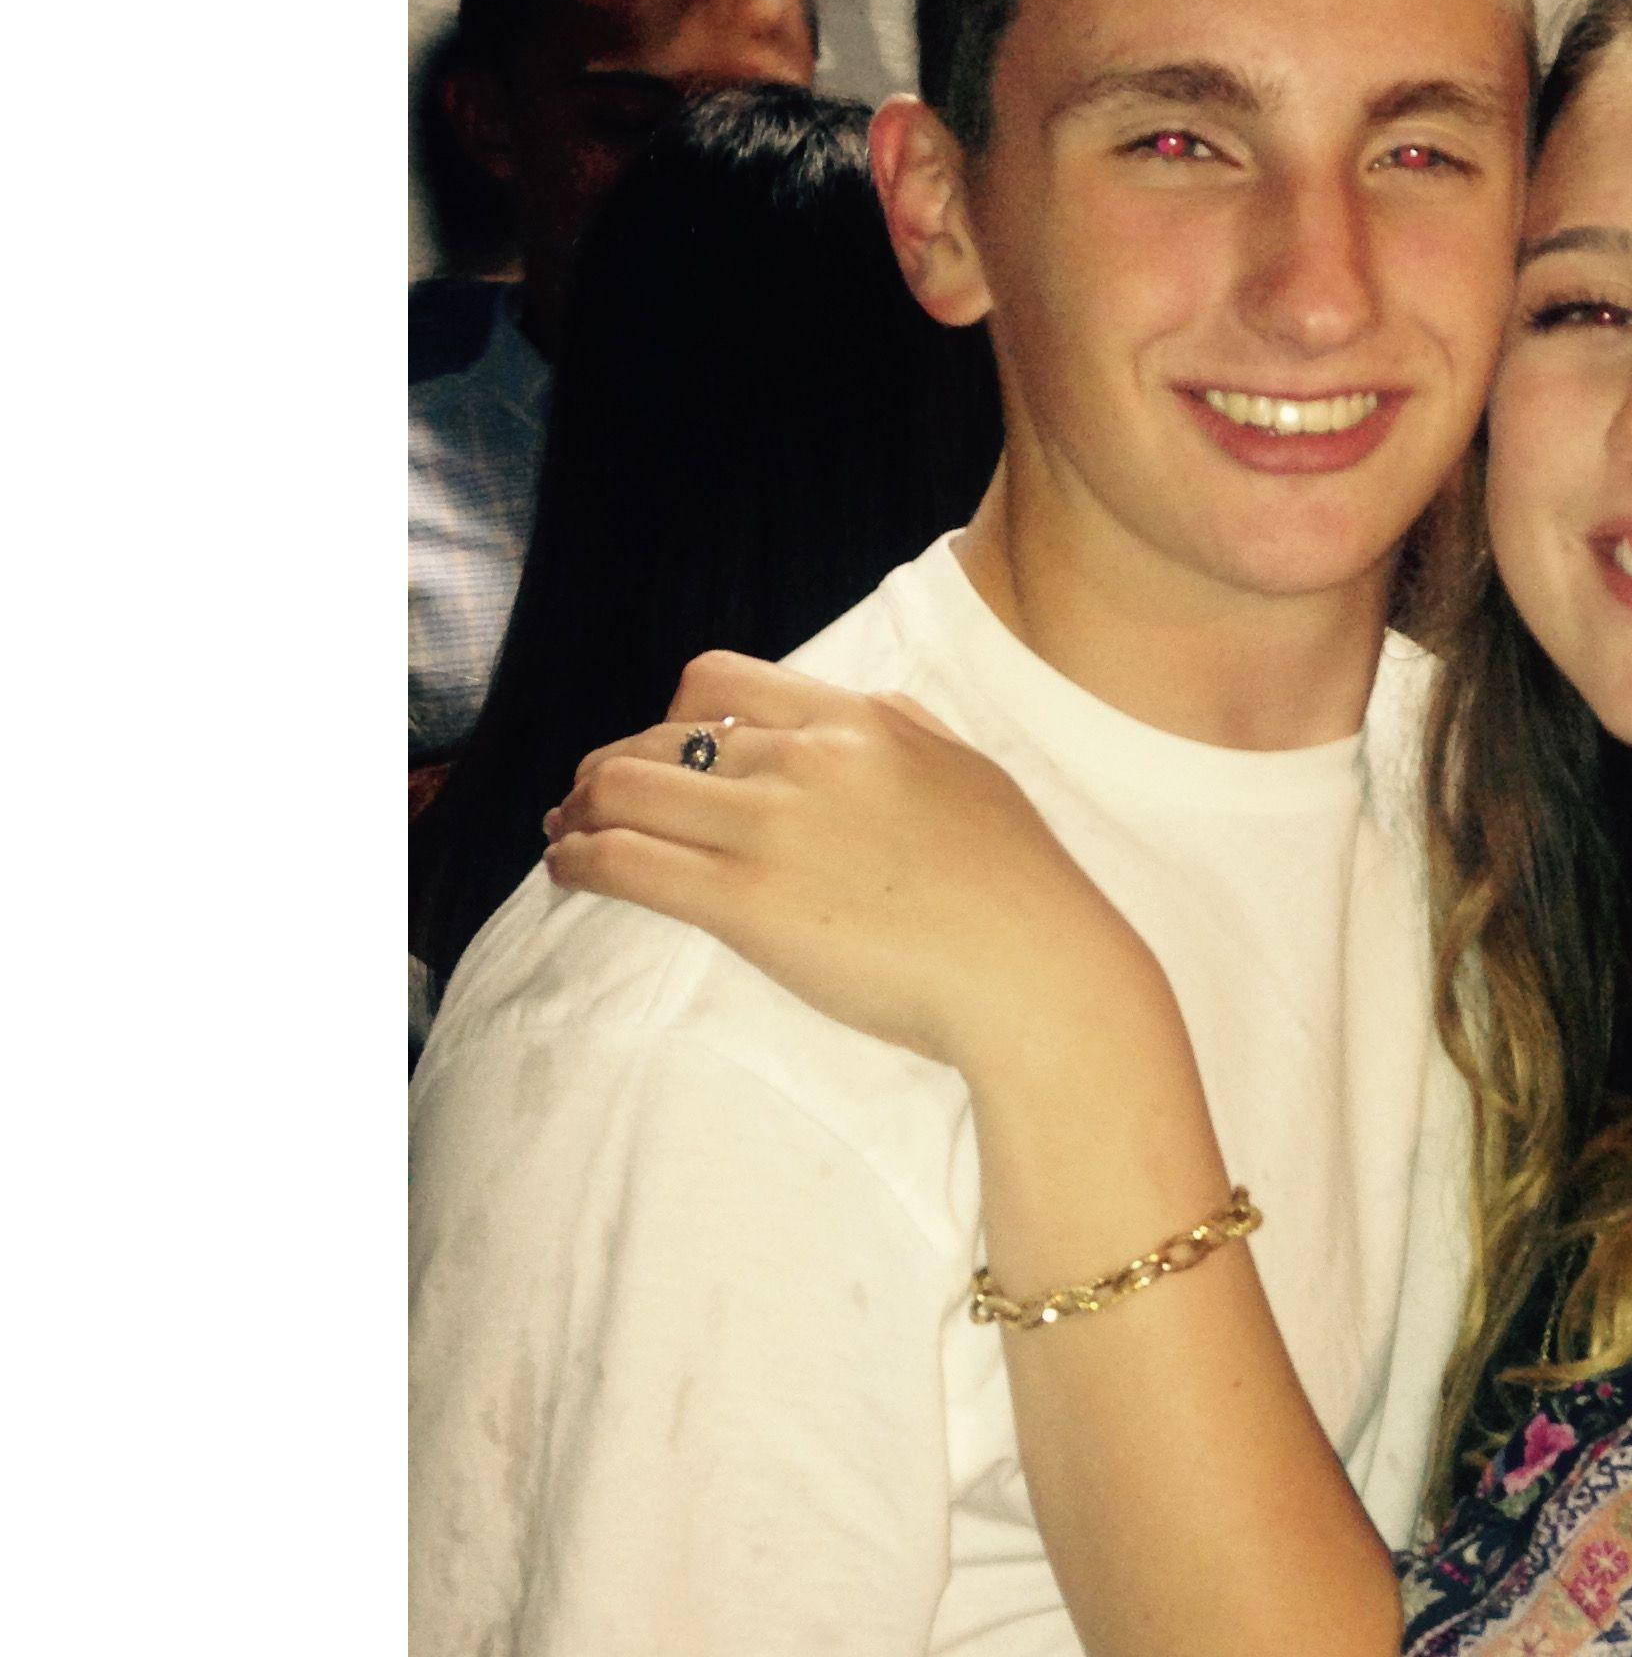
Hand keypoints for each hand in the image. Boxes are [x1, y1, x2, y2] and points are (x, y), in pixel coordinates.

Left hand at [543, 651, 1156, 1074]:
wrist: (1039, 973)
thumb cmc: (1022, 893)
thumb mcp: (970, 775)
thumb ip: (907, 734)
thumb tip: (865, 710)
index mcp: (860, 720)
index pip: (724, 683)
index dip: (674, 714)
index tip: (665, 748)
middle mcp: (807, 758)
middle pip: (661, 738)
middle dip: (611, 767)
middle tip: (589, 799)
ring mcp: (771, 827)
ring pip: (628, 792)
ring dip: (581, 811)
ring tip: (567, 834)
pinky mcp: (744, 903)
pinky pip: (627, 863)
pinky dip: (580, 861)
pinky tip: (569, 873)